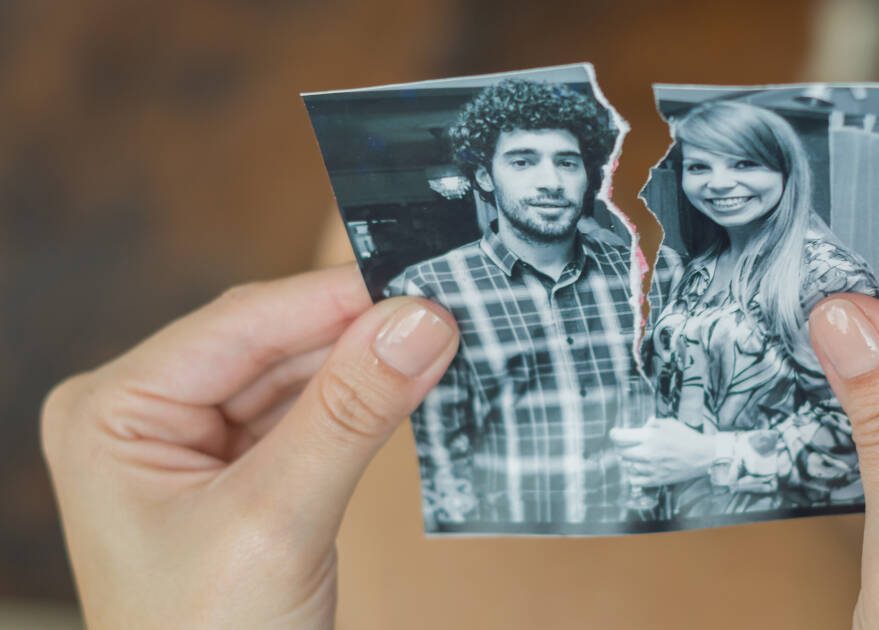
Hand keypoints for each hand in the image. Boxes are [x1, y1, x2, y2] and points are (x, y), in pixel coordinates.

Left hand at [41, 265, 458, 629]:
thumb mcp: (279, 521)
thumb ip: (352, 413)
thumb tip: (419, 322)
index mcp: (115, 411)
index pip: (239, 325)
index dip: (335, 299)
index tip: (421, 283)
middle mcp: (146, 414)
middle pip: (271, 343)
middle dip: (358, 332)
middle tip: (447, 313)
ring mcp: (192, 444)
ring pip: (297, 375)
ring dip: (366, 366)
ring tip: (440, 346)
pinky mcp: (239, 472)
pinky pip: (308, 415)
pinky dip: (361, 403)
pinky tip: (408, 386)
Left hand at [610, 418, 715, 485]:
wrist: (702, 456)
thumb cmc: (686, 437)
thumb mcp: (669, 423)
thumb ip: (652, 423)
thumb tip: (642, 426)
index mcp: (649, 437)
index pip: (620, 437)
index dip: (614, 434)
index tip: (614, 433)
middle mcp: (647, 453)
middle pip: (621, 452)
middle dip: (622, 447)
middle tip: (628, 445)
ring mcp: (651, 469)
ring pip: (628, 466)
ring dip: (629, 461)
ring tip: (636, 456)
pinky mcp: (656, 480)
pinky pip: (635, 480)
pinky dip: (633, 474)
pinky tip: (638, 469)